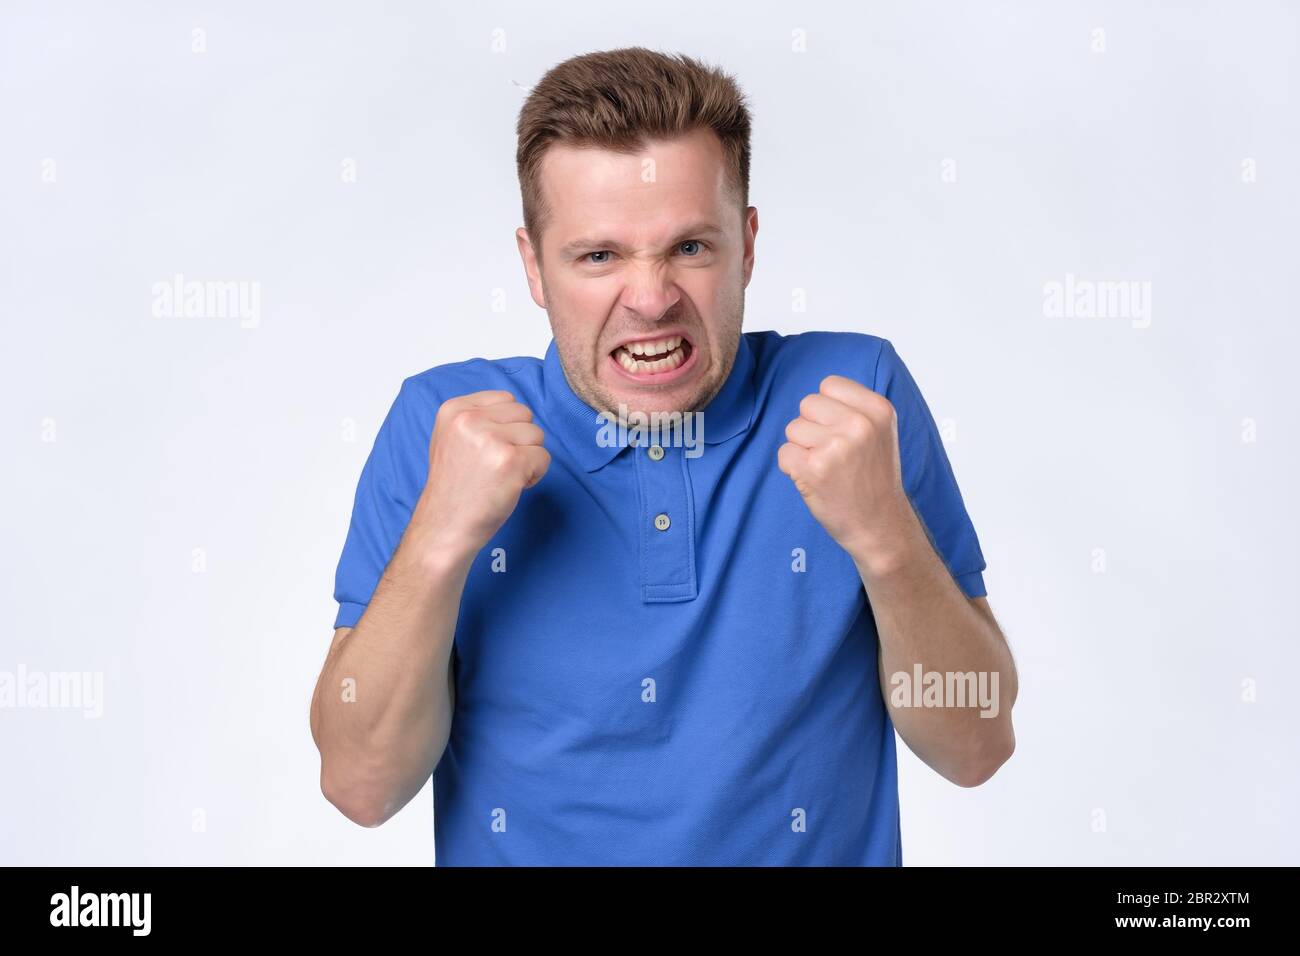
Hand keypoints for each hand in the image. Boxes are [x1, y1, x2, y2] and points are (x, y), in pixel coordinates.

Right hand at [414, 390, 550, 554]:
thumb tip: (516, 412)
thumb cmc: (454, 489)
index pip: (506, 399)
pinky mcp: (510, 461)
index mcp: (454, 410)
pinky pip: (544, 458)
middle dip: (520, 441)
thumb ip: (479, 419)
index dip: (507, 427)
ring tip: (502, 477)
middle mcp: (469, 420)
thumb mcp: (451, 439)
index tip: (488, 451)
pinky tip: (511, 487)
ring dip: (528, 458)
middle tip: (497, 467)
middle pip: (525, 415)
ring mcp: (490, 439)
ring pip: (537, 435)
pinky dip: (535, 475)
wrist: (444, 527)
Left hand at [777, 375, 915, 571]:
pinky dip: (792, 468)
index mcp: (878, 410)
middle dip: (812, 427)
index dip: (828, 409)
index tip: (840, 431)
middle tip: (832, 453)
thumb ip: (854, 407)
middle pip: (807, 404)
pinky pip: (784, 453)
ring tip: (827, 468)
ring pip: (793, 429)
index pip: (829, 384)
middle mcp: (859, 425)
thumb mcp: (880, 432)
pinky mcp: (813, 469)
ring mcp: (835, 447)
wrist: (880, 524)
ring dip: (802, 449)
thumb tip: (817, 395)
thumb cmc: (874, 477)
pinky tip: (815, 480)